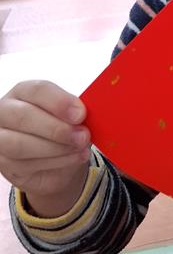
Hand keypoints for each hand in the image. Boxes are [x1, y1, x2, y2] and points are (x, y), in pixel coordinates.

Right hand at [0, 80, 90, 213]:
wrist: (58, 162)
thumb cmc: (65, 129)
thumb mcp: (73, 117)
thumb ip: (75, 111)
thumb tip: (84, 112)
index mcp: (24, 92)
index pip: (37, 90)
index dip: (60, 102)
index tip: (81, 114)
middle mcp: (5, 111)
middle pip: (24, 116)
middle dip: (57, 129)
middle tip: (83, 136)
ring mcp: (0, 137)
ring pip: (20, 144)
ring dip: (56, 148)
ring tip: (81, 148)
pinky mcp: (2, 162)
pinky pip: (25, 164)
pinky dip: (55, 162)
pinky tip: (74, 158)